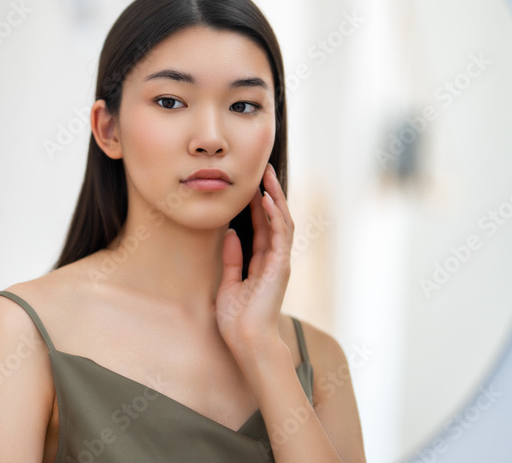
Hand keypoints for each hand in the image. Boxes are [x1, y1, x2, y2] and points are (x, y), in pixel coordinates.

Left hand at [215, 162, 293, 352]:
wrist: (247, 340)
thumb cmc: (237, 320)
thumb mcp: (229, 283)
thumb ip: (232, 259)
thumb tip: (229, 234)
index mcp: (263, 263)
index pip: (262, 227)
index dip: (256, 206)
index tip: (249, 185)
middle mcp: (275, 259)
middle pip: (274, 219)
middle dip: (268, 194)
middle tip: (261, 170)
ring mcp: (280, 262)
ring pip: (281, 221)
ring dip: (274, 197)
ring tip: (266, 176)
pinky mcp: (281, 266)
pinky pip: (280, 234)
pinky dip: (274, 215)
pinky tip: (266, 199)